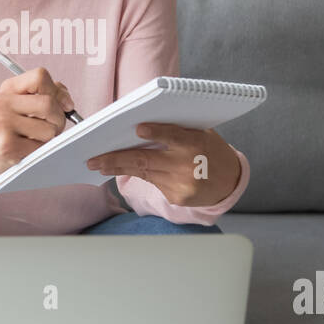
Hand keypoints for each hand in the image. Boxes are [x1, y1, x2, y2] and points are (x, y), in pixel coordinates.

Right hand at [0, 67, 76, 178]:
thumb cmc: (11, 128)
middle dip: (58, 119)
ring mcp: (2, 125)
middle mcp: (1, 104)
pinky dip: (41, 151)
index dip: (58, 92)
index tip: (64, 105)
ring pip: (49, 129)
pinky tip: (28, 149)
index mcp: (8, 89)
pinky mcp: (6, 146)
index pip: (40, 77)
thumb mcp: (23, 104)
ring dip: (49, 138)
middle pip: (48, 104)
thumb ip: (47, 94)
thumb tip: (67, 102)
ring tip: (35, 138)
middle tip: (52, 126)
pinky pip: (41, 148)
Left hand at [86, 123, 241, 206]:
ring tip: (99, 165)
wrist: (229, 180)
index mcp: (195, 143)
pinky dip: (140, 175)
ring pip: (144, 173)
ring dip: (118, 169)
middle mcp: (187, 165)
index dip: (156, 132)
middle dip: (116, 159)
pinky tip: (124, 171)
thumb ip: (176, 130)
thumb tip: (138, 126)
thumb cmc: (209, 149)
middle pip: (146, 161)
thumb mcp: (200, 133)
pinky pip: (154, 183)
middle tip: (93, 160)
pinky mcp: (178, 198)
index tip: (137, 128)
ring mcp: (182, 184)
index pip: (173, 136)